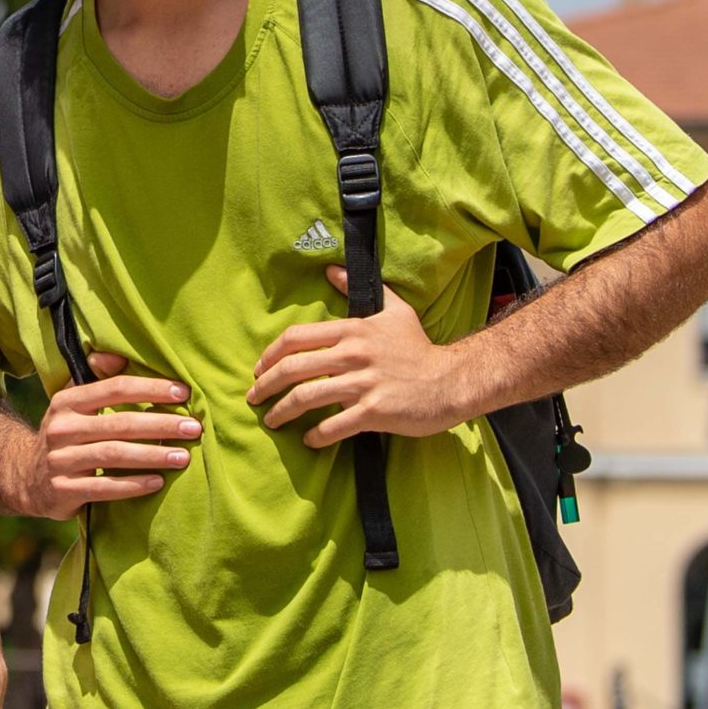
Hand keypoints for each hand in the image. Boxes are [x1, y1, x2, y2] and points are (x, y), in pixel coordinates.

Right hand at [4, 357, 199, 520]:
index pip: (114, 389)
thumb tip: (117, 354)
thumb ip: (94, 378)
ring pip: (113, 455)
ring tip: (184, 457)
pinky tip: (158, 482)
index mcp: (66, 402)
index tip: (183, 393)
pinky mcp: (63, 490)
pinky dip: (133, 485)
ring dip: (153, 455)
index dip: (151, 389)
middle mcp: (60, 428)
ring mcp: (59, 461)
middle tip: (193, 428)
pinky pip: (104, 487)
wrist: (27, 478)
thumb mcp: (72, 403)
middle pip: (118, 423)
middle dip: (160, 424)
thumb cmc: (65, 436)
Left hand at [248, 264, 469, 445]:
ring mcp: (364, 383)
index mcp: (352, 331)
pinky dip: (316, 435)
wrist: (453, 380)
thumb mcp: (393, 310)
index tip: (258, 369)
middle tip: (254, 398)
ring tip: (272, 420)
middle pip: (293, 368)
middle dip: (266, 385)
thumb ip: (357, 290)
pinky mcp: (375, 411)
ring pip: (307, 397)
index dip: (269, 354)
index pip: (296, 338)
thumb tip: (331, 269)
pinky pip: (334, 425)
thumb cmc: (419, 347)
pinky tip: (309, 439)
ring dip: (282, 411)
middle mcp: (353, 354)